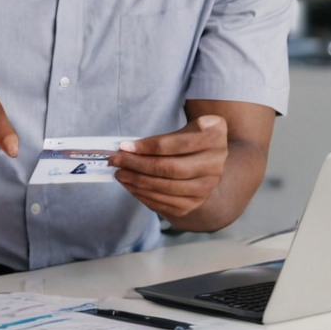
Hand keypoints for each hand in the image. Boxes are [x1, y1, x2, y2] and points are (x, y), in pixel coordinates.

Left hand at [109, 115, 227, 217]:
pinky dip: (144, 195)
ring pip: (167, 188)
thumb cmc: (190, 137)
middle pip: (170, 168)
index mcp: (214, 137)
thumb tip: (126, 149)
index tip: (124, 146)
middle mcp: (215, 165)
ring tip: (119, 173)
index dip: (148, 146)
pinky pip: (165, 203)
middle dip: (137, 165)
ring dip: (137, 182)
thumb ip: (161, 137)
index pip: (176, 144)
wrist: (208, 156)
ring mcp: (206, 187)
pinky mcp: (195, 203)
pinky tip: (130, 186)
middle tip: (115, 160)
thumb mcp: (183, 126)